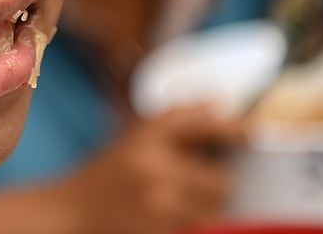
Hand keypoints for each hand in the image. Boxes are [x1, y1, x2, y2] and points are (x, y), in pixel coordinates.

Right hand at [56, 106, 243, 233]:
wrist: (72, 213)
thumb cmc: (108, 173)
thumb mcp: (134, 136)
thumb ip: (178, 116)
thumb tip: (221, 101)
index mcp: (145, 138)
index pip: (200, 126)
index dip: (231, 128)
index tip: (250, 132)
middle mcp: (154, 170)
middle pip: (220, 180)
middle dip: (216, 182)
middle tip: (198, 180)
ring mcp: (159, 206)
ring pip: (213, 208)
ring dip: (206, 205)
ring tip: (179, 198)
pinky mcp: (160, 233)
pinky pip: (197, 227)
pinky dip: (190, 221)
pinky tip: (167, 214)